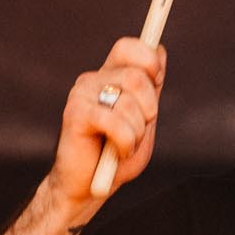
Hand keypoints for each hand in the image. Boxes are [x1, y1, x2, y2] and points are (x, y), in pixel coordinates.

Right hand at [52, 36, 165, 202]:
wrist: (88, 188)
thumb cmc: (116, 155)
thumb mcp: (144, 119)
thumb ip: (151, 87)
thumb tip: (159, 51)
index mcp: (109, 76)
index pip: (130, 46)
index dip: (149, 61)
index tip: (156, 83)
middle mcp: (93, 80)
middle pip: (137, 76)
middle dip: (149, 109)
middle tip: (138, 129)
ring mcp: (81, 94)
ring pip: (129, 102)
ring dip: (137, 133)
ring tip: (124, 145)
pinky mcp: (75, 114)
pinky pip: (116, 123)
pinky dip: (126, 144)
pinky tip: (118, 153)